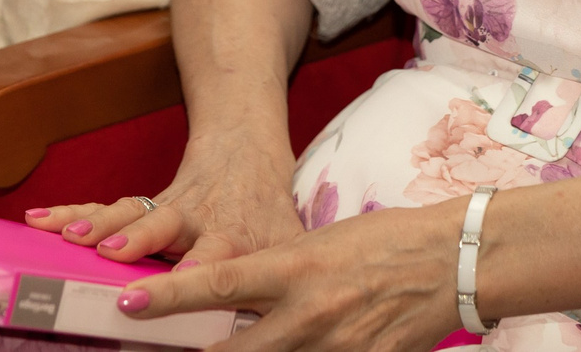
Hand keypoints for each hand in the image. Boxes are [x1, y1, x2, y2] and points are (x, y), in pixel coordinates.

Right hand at [21, 129, 304, 269]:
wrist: (246, 152)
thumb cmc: (267, 213)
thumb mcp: (287, 242)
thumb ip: (286, 277)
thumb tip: (307, 327)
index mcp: (234, 238)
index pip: (219, 265)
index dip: (199, 281)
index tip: (182, 292)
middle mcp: (197, 221)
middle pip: (167, 231)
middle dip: (140, 243)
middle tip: (114, 254)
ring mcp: (165, 210)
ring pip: (129, 213)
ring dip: (98, 223)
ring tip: (69, 235)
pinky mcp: (141, 205)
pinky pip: (104, 208)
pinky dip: (71, 212)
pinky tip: (39, 220)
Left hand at [114, 200, 463, 351]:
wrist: (454, 261)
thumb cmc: (385, 241)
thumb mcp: (319, 245)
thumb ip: (274, 278)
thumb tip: (230, 301)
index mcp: (295, 267)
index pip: (216, 283)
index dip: (167, 297)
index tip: (126, 303)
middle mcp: (308, 313)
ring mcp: (336, 348)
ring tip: (227, 350)